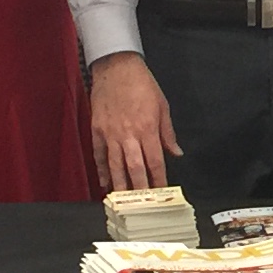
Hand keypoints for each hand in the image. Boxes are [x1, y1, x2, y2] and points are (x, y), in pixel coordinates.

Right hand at [89, 52, 180, 189]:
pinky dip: (102, 170)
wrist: (116, 67)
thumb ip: (167, 132)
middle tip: (141, 204)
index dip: (158, 179)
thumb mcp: (162, 105)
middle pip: (134, 168)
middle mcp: (128, 134)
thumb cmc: (142, 84)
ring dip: (119, 184)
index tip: (161, 193)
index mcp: (147, 128)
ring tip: (123, 200)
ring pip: (115, 165)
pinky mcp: (97, 129)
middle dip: (139, 188)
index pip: (155, 161)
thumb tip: (176, 153)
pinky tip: (105, 183)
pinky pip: (99, 154)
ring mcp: (110, 133)